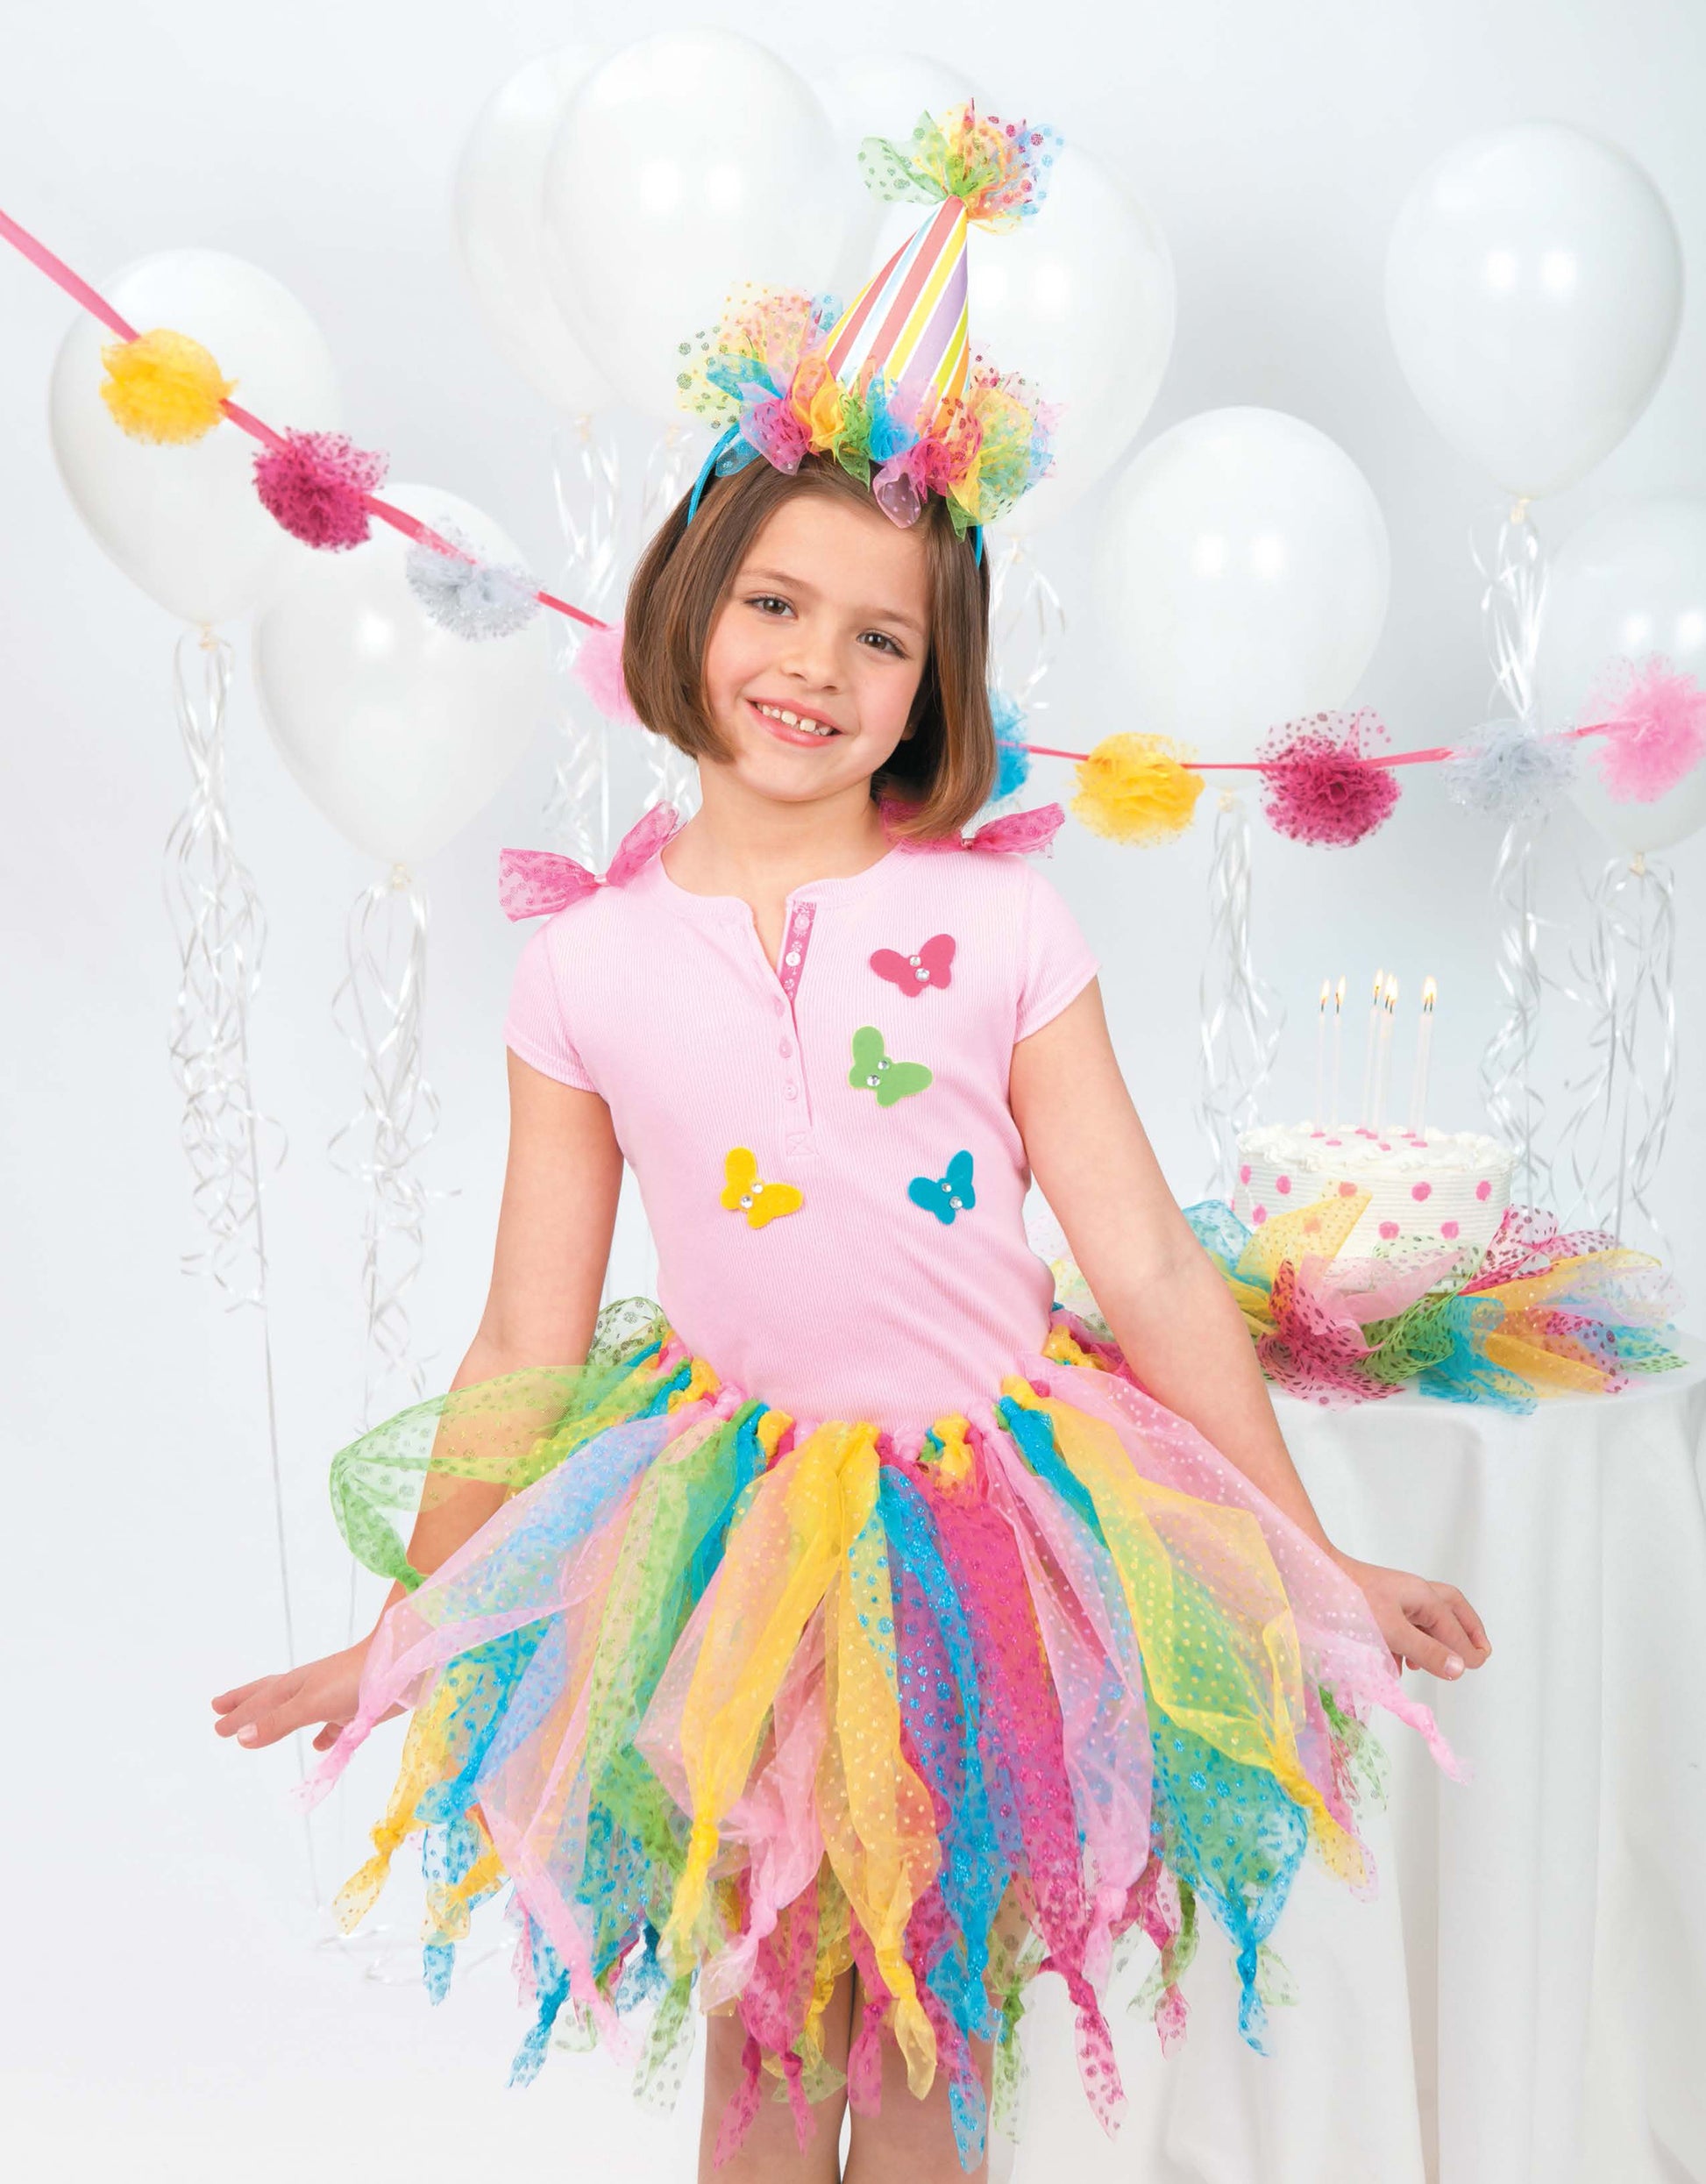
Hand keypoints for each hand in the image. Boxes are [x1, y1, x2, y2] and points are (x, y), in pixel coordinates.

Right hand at [211, 1640, 399, 1753]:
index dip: (238, 1713)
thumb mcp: (309, 1703)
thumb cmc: (353, 1680)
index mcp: (295, 1686)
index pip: (258, 1701)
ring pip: (296, 1711)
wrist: (401, 1664)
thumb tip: (242, 1738)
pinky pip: (331, 1724)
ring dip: (276, 1721)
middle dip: (246, 1705)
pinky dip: (322, 1735)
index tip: (216, 1723)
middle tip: (220, 1711)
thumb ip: (278, 1721)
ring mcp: (332, 1697)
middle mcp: (310, 1689)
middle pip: (269, 1698)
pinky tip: (320, 1744)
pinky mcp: (355, 1707)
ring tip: (262, 1730)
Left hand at [1329, 1552, 1491, 1682]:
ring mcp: (1392, 1596)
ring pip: (1423, 1617)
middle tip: (1477, 1653)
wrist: (1308, 1576)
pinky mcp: (1373, 1604)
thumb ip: (1427, 1650)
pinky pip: (1399, 1624)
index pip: (1456, 1626)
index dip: (1467, 1649)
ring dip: (1433, 1640)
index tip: (1475, 1668)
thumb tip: (1460, 1668)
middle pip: (1450, 1608)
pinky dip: (1405, 1644)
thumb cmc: (1348, 1600)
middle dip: (1465, 1630)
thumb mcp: (1392, 1631)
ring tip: (1433, 1666)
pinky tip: (1397, 1665)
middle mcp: (1412, 1592)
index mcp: (1423, 1595)